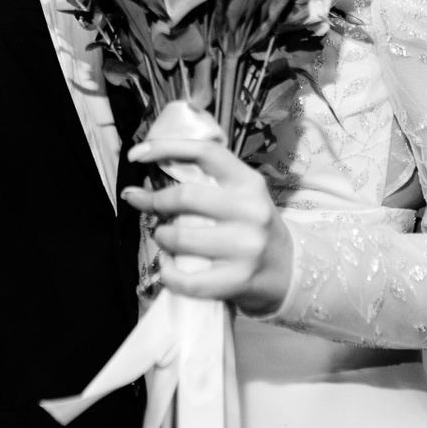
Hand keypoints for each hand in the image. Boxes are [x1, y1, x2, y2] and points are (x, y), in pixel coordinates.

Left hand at [122, 137, 293, 316]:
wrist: (291, 271)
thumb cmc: (254, 229)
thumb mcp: (241, 197)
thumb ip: (206, 185)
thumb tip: (146, 184)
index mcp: (249, 182)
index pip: (204, 152)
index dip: (165, 147)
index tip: (136, 155)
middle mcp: (251, 210)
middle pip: (184, 196)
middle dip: (153, 200)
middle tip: (142, 204)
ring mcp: (246, 247)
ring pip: (180, 237)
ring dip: (160, 236)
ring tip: (163, 237)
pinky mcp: (239, 279)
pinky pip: (187, 279)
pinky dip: (168, 273)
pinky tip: (169, 267)